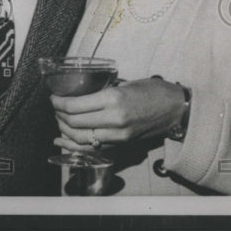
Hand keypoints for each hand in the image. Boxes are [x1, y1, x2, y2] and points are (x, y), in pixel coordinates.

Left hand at [50, 77, 186, 151]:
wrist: (177, 109)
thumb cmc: (152, 91)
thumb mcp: (124, 84)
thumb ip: (102, 91)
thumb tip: (79, 94)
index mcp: (113, 99)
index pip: (74, 106)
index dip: (58, 103)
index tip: (53, 98)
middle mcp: (114, 120)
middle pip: (74, 123)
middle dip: (59, 116)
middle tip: (55, 108)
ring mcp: (118, 135)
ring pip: (81, 139)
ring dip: (65, 130)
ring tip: (60, 120)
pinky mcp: (122, 144)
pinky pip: (93, 147)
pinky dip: (76, 144)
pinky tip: (65, 140)